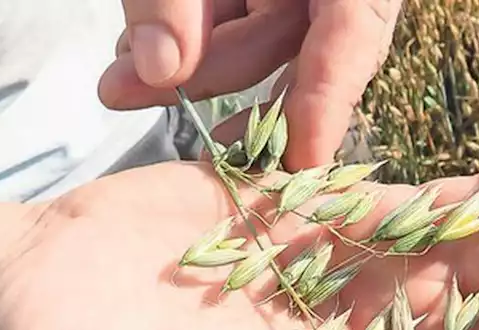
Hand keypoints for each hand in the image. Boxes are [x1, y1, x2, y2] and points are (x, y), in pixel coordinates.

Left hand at [99, 0, 400, 167]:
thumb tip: (157, 70)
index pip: (355, 26)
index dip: (326, 98)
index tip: (297, 166)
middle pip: (298, 41)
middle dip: (213, 77)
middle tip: (131, 95)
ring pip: (265, 33)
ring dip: (193, 61)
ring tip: (123, 76)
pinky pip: (246, 13)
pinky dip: (198, 34)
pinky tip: (144, 50)